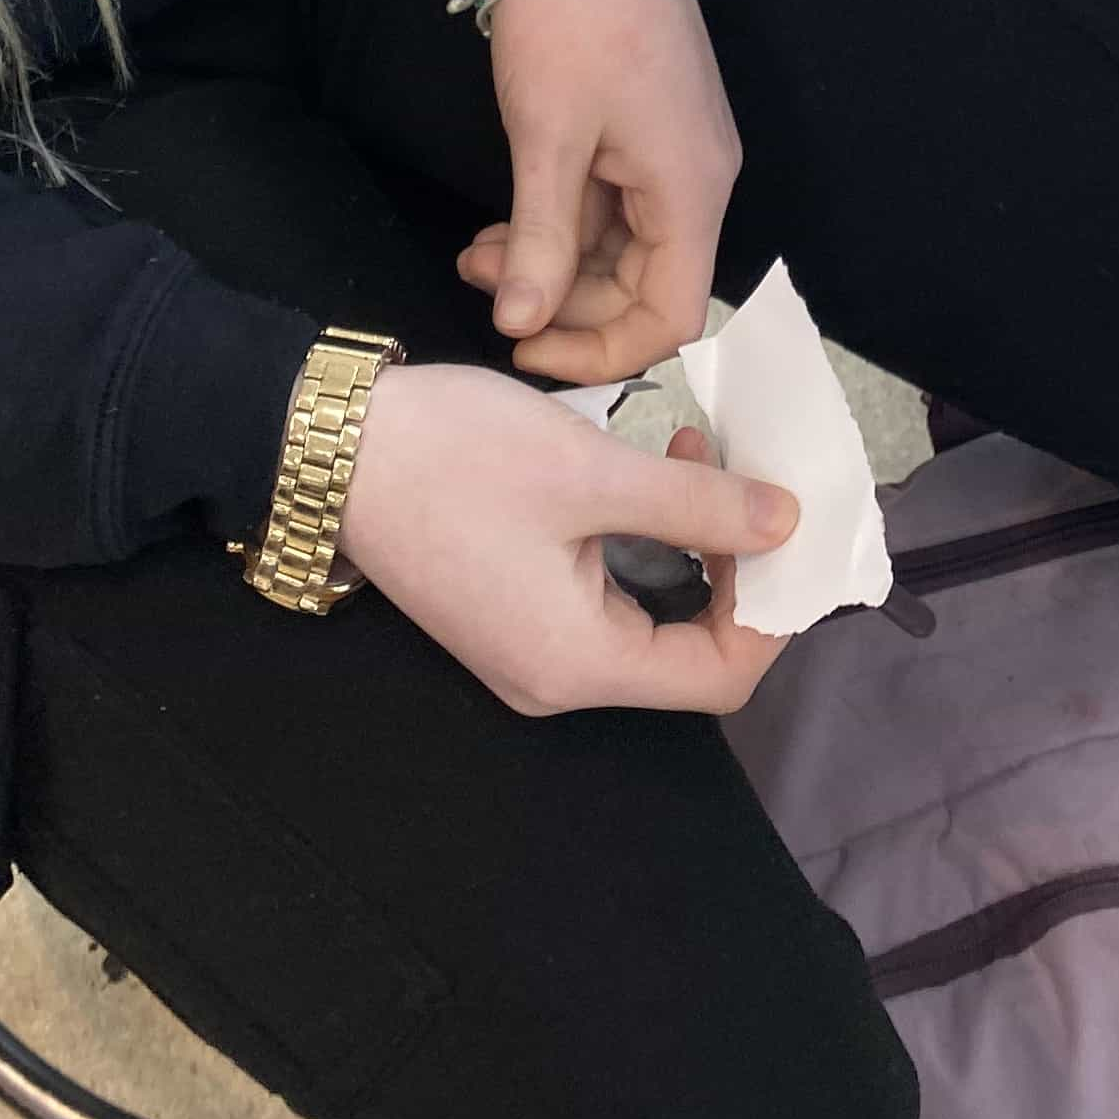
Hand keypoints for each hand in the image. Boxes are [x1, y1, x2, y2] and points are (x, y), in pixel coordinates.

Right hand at [337, 371, 795, 714]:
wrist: (326, 442)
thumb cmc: (459, 458)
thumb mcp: (590, 471)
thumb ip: (698, 505)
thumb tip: (788, 524)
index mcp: (578, 663)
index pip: (716, 676)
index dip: (769, 609)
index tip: (791, 526)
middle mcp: (553, 676)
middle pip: (685, 652)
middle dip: (735, 566)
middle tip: (752, 476)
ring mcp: (525, 646)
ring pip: (646, 617)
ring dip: (690, 543)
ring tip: (697, 450)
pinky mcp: (506, 609)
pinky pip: (603, 596)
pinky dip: (644, 540)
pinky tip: (647, 470)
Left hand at [455, 0, 739, 384]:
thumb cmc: (575, 17)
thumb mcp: (547, 136)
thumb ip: (541, 241)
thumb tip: (520, 326)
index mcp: (691, 189)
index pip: (670, 316)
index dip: (600, 351)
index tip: (525, 347)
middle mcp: (697, 179)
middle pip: (644, 285)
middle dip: (562, 301)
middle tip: (482, 285)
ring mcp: (673, 150)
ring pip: (621, 246)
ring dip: (551, 261)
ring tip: (476, 253)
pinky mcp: (646, 126)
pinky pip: (611, 203)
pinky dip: (559, 220)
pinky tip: (501, 222)